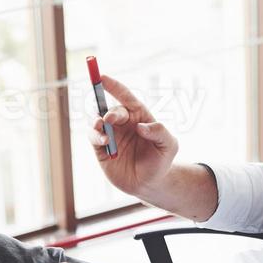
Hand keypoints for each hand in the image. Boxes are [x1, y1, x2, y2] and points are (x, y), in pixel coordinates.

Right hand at [87, 73, 178, 198]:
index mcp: (138, 115)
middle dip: (109, 112)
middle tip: (109, 119)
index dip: (113, 86)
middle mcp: (122, 122)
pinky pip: (93, 136)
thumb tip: (141, 126)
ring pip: (96, 120)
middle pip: (110, 109)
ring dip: (97, 122)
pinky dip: (95, 135)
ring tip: (104, 132)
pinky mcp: (100, 148)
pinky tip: (104, 141)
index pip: (125, 96)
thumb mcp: (169, 146)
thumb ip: (160, 132)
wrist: (148, 184)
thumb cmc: (161, 161)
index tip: (102, 77)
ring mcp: (110, 134)